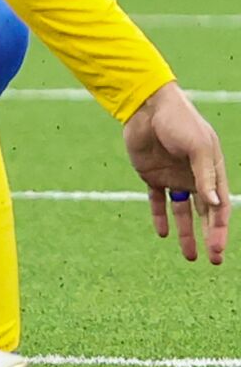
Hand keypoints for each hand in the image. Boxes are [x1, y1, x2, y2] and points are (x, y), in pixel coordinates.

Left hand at [123, 81, 229, 263]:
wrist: (146, 106)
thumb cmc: (179, 121)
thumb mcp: (197, 147)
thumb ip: (205, 176)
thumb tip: (215, 206)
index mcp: (212, 170)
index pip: (219, 207)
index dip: (219, 230)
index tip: (217, 251)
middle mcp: (194, 177)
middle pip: (204, 213)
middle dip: (209, 236)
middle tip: (210, 260)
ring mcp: (173, 177)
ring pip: (182, 212)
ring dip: (185, 233)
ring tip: (189, 255)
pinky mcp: (151, 175)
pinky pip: (157, 201)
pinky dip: (160, 217)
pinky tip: (162, 234)